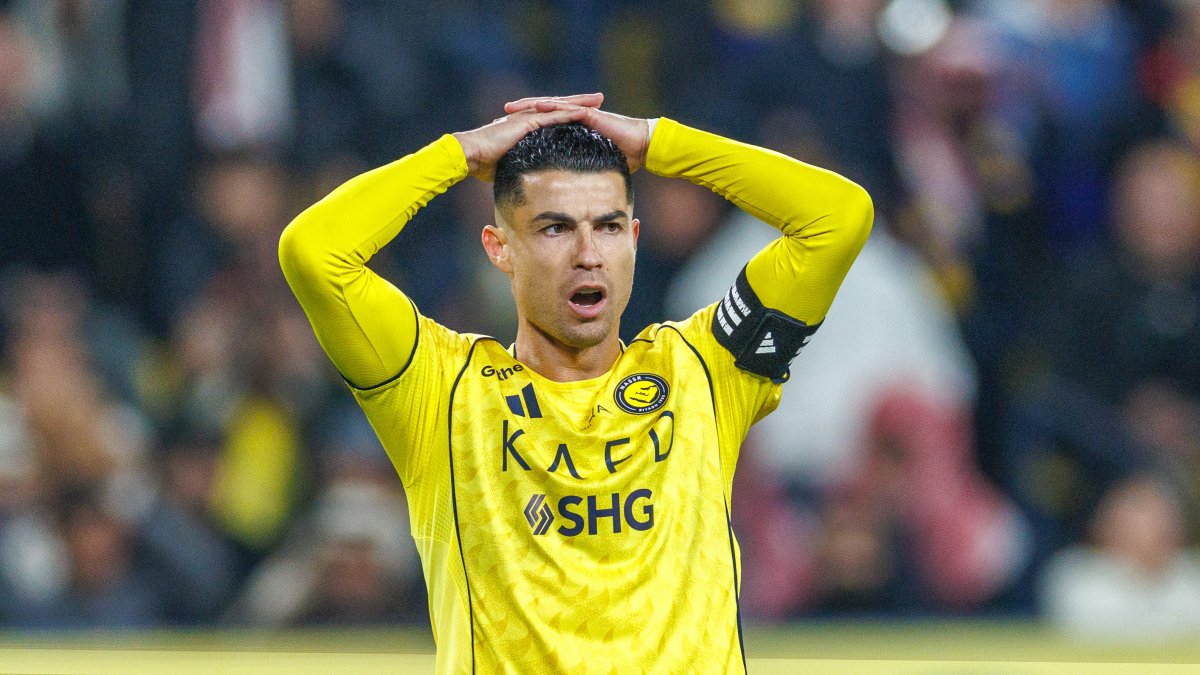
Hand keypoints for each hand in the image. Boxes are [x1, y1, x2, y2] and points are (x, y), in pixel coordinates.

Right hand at [453, 104, 592, 180]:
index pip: (552, 116)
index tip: (587, 113)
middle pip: (559, 107)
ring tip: (598, 100)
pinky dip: (568, 113)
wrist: (470, 155)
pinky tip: (584, 112)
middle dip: (580, 102)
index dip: (569, 113)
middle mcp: (528, 117)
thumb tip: (529, 180)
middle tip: (600, 98)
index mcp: (525, 125)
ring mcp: (527, 117)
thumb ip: (521, 165)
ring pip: (559, 107)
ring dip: (579, 103)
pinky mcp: (526, 122)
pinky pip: (551, 116)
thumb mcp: (509, 164)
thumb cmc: (484, 163)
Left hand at [504, 94, 650, 171]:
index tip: (506, 130)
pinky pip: (568, 109)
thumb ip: (580, 173)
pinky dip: (553, 107)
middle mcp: (575, 117)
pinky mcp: (591, 114)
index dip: (526, 126)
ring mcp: (583, 114)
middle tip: (502, 113)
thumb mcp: (593, 166)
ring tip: (513, 108)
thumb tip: (570, 192)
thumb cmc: (623, 157)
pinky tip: (537, 107)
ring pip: (552, 106)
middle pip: (543, 112)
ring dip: (531, 106)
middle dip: (522, 112)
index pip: (545, 124)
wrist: (642, 147)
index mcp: (573, 128)